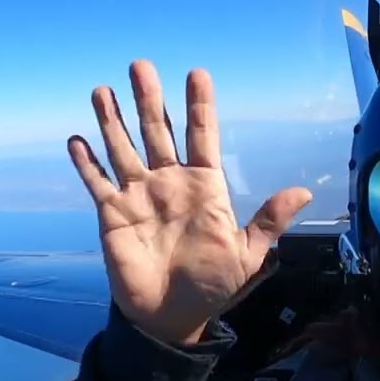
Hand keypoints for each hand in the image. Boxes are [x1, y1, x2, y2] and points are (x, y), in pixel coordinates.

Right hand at [68, 60, 311, 345]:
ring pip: (124, 148)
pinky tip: (76, 138)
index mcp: (206, 186)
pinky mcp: (113, 214)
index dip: (200, 105)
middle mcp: (171, 181)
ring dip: (112, 120)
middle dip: (149, 99)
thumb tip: (303, 191)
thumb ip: (269, 220)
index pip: (203, 135)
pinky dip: (86, 162)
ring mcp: (140, 195)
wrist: (172, 316)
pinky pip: (97, 182)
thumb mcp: (248, 254)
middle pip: (158, 131)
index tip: (197, 73)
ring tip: (102, 89)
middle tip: (141, 65)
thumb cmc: (214, 284)